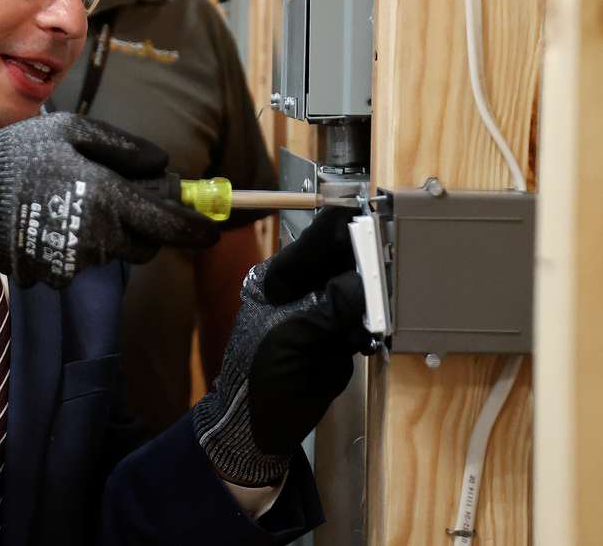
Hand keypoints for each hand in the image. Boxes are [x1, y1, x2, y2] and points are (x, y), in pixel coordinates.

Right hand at [0, 113, 218, 287]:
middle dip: (144, 222)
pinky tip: (50, 217)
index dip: (197, 228)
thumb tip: (163, 166)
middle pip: (146, 242)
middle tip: (118, 192)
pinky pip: (83, 260)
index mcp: (106, 197)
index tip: (214, 228)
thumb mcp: (67, 130)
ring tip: (69, 197)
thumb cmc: (13, 157)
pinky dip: (78, 242)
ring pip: (113, 250)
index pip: (170, 224)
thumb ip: (121, 147)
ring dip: (107, 229)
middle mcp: (97, 236)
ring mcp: (75, 261)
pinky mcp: (55, 275)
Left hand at [190, 208, 374, 486]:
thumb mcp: (291, 335)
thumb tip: (367, 279)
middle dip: (373, 263)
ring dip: (379, 298)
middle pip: (347, 260)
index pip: (319, 237)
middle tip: (397, 269)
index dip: (350, 229)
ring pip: (363, 290)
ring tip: (386, 309)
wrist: (258, 427)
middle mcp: (305, 286)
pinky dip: (375, 327)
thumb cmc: (259, 375)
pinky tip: (371, 339)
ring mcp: (324, 311)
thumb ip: (328, 305)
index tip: (385, 226)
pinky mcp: (341, 336)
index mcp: (281, 275)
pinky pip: (367, 321)